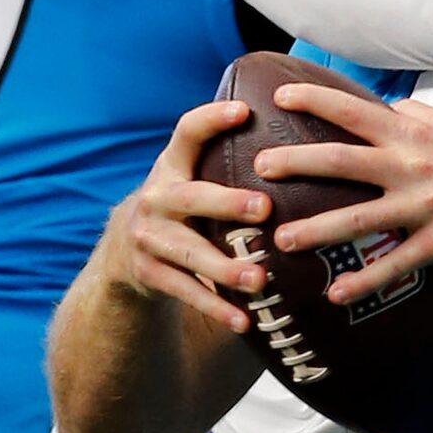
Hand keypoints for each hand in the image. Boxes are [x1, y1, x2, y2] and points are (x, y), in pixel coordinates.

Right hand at [96, 99, 270, 331]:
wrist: (125, 251)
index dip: (211, 119)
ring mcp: (148, 237)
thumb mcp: (197, 177)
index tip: (244, 110)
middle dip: (226, 202)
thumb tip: (307, 138)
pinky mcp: (149, 273)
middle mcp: (156, 197)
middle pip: (190, 197)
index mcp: (172, 166)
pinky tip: (245, 321)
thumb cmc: (188, 207)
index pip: (187, 132)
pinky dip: (216, 308)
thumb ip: (231, 160)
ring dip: (224, 267)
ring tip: (259, 280)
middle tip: (264, 208)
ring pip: (189, 253)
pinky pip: (186, 292)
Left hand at [252, 82, 432, 304]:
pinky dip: (367, 280)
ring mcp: (424, 205)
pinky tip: (337, 294)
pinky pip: (397, 264)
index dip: (314, 100)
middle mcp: (412, 167)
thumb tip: (379, 106)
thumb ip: (411, 116)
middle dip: (297, 163)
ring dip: (318, 229)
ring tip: (282, 240)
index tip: (276, 97)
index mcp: (410, 135)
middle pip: (343, 161)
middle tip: (259, 169)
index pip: (354, 111)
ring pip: (361, 217)